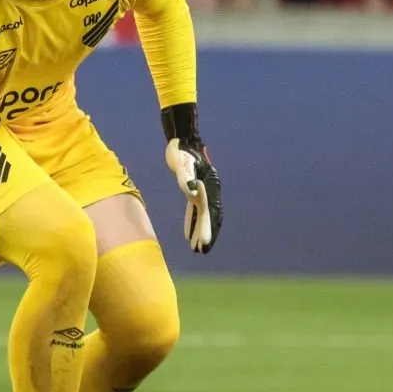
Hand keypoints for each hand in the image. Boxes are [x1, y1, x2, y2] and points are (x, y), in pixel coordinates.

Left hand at [164, 137, 222, 252]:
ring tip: (196, 249)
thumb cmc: (181, 151)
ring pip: (204, 215)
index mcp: (210, 185)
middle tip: (202, 251)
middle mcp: (209, 190)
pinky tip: (187, 234)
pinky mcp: (194, 190)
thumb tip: (191, 193)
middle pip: (210, 216)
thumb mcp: (182, 163)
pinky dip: (191, 221)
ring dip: (200, 231)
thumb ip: (185, 177)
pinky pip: (195, 209)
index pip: (210, 211)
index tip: (205, 242)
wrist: (182, 140)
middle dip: (207, 234)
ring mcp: (203, 190)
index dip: (208, 227)